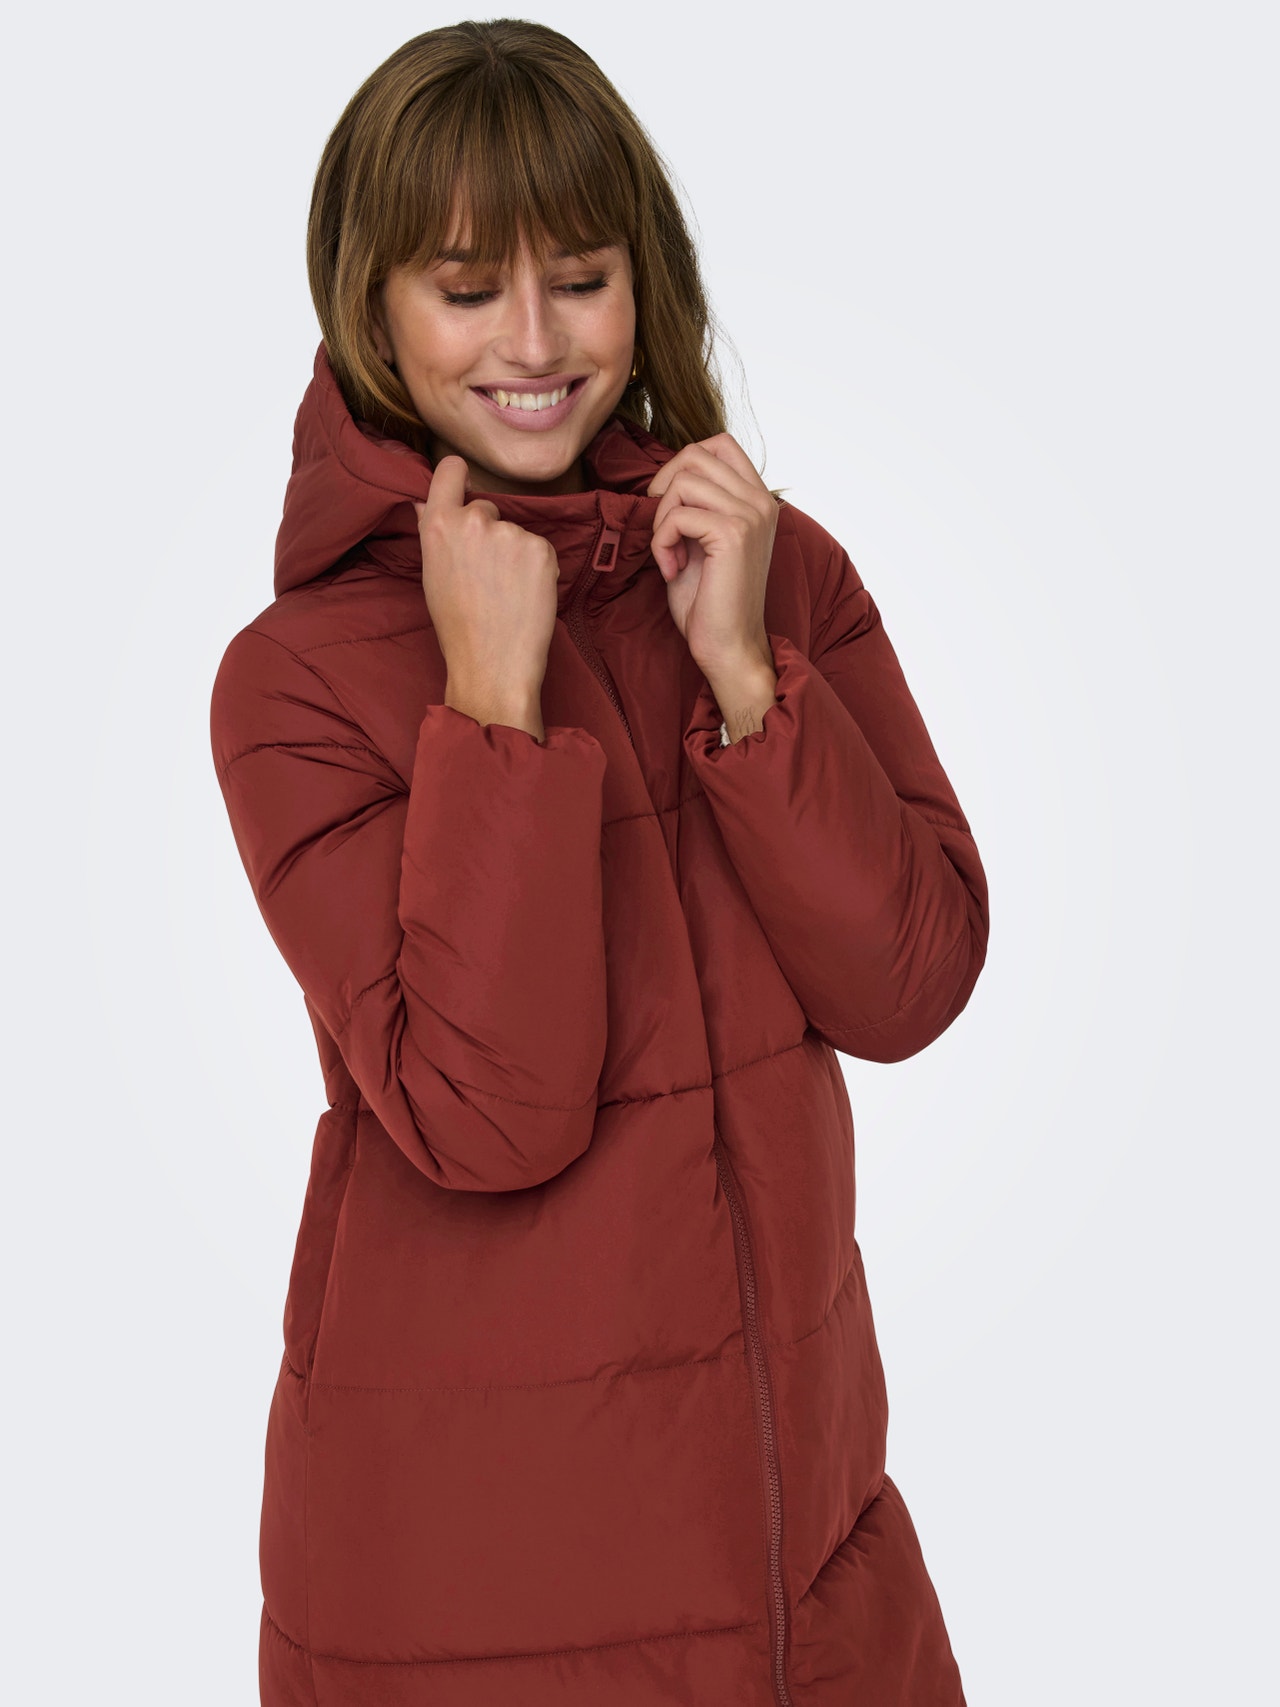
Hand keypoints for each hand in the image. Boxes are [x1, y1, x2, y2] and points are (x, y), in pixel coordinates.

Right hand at [414, 456, 558, 736]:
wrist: (492, 664)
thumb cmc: (458, 626)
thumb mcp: (432, 574)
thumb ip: (435, 533)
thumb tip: (428, 501)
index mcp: (438, 524)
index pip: (450, 470)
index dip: (458, 475)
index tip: (464, 480)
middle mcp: (474, 519)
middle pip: (487, 508)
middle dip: (490, 532)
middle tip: (487, 576)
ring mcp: (510, 533)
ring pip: (516, 532)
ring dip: (516, 554)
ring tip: (507, 592)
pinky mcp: (540, 548)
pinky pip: (540, 548)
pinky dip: (538, 568)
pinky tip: (526, 595)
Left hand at [646, 433, 778, 677]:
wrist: (729, 646)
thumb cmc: (710, 601)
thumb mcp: (702, 540)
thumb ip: (694, 504)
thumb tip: (662, 478)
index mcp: (758, 499)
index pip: (718, 443)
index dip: (681, 465)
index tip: (669, 506)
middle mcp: (761, 500)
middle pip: (696, 454)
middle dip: (664, 489)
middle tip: (662, 531)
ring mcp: (751, 514)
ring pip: (683, 481)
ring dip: (661, 520)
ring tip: (669, 555)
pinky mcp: (734, 533)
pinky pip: (677, 515)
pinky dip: (661, 542)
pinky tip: (672, 569)